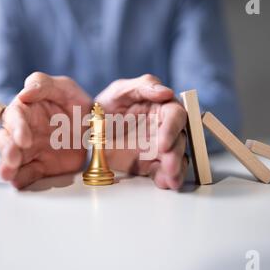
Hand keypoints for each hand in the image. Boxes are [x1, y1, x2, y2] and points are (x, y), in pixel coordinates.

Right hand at [0, 72, 91, 188]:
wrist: (95, 127)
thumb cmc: (74, 103)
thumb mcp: (64, 87)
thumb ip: (43, 84)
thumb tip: (23, 94)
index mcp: (26, 110)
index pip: (14, 117)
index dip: (16, 128)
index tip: (24, 139)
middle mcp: (23, 131)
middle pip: (7, 140)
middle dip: (7, 150)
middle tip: (13, 159)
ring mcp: (30, 150)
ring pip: (12, 159)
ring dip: (7, 167)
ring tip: (8, 174)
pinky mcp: (40, 166)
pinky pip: (27, 174)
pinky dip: (21, 179)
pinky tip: (18, 182)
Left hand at [96, 74, 187, 189]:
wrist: (88, 131)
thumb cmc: (107, 105)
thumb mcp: (120, 90)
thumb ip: (144, 86)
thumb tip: (167, 92)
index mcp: (162, 107)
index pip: (176, 116)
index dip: (172, 129)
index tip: (163, 143)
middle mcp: (165, 128)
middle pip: (180, 140)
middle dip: (176, 154)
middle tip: (169, 165)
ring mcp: (159, 148)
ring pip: (176, 158)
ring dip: (175, 169)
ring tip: (170, 180)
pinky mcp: (151, 164)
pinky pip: (163, 172)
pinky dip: (166, 179)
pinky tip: (164, 183)